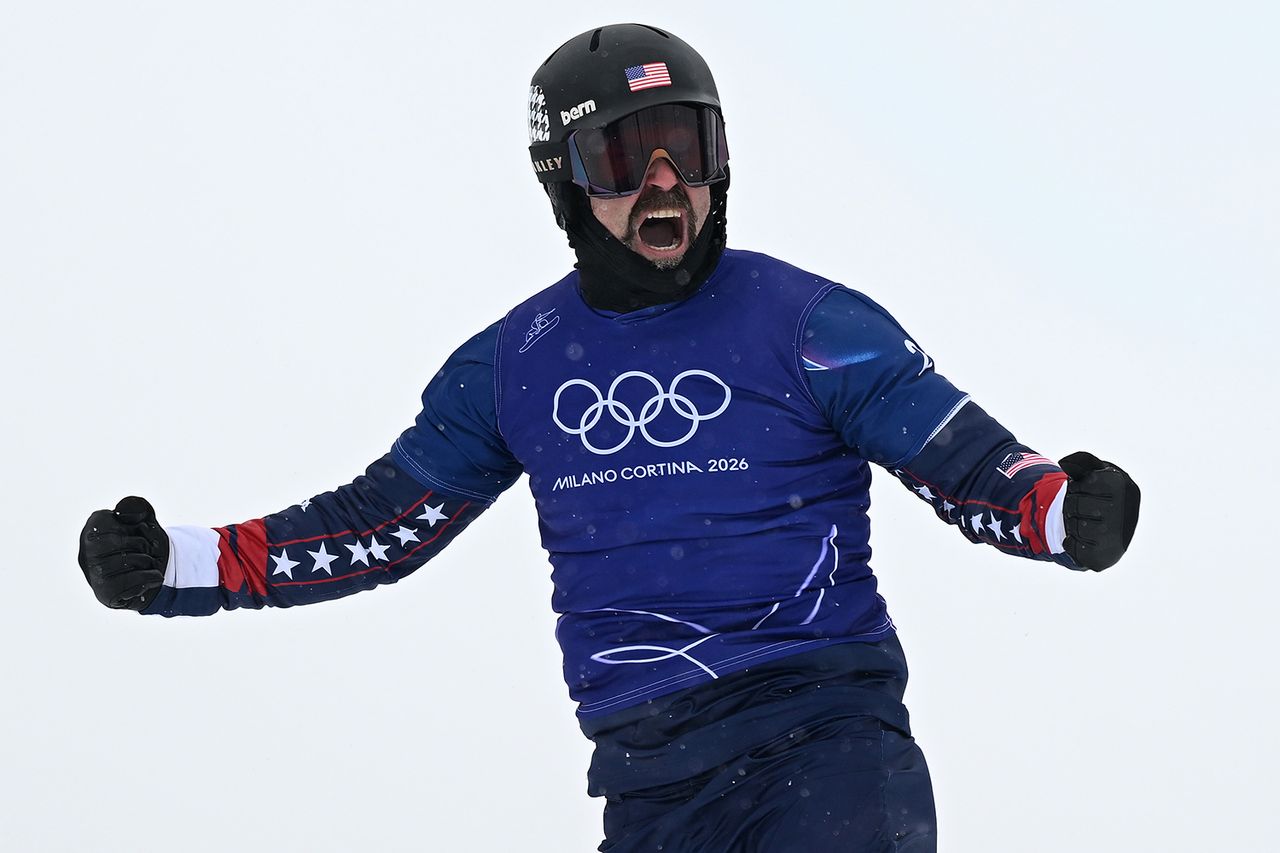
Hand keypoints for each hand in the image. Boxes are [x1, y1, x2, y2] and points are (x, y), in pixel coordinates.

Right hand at [78, 496, 168, 610]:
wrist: (153, 572)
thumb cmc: (143, 544)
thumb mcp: (144, 519)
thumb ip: (135, 508)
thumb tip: (123, 512)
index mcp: (93, 529)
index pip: (120, 520)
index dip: (138, 527)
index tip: (138, 532)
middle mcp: (87, 552)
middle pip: (124, 542)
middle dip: (145, 545)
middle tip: (147, 550)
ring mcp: (94, 574)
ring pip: (130, 561)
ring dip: (149, 561)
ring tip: (147, 563)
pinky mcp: (105, 593)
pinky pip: (133, 582)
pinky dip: (151, 577)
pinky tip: (153, 576)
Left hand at [1058, 452, 1139, 570]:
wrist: (1114, 531)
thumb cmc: (1103, 496)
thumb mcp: (1097, 472)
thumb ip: (1081, 461)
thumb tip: (1064, 464)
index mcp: (1122, 485)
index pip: (1079, 484)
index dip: (1077, 487)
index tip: (1088, 491)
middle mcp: (1123, 512)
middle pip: (1073, 504)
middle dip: (1072, 505)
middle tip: (1085, 508)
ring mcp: (1115, 536)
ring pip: (1073, 525)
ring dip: (1073, 523)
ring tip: (1087, 522)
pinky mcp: (1104, 556)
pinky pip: (1072, 546)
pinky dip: (1071, 542)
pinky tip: (1085, 539)